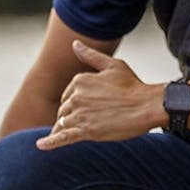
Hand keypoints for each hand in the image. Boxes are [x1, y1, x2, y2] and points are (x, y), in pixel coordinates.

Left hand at [38, 41, 158, 149]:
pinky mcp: (86, 131)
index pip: (67, 95)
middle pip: (64, 110)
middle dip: (71, 115)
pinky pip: (63, 137)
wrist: (148, 105)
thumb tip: (74, 44)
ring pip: (63, 123)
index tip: (86, 107)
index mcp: (79, 81)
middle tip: (86, 120)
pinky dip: (50, 142)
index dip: (75, 103)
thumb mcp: (112, 65)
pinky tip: (41, 145)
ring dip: (66, 128)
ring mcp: (80, 115)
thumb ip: (90, 56)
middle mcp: (76, 97)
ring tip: (71, 133)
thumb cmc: (133, 85)